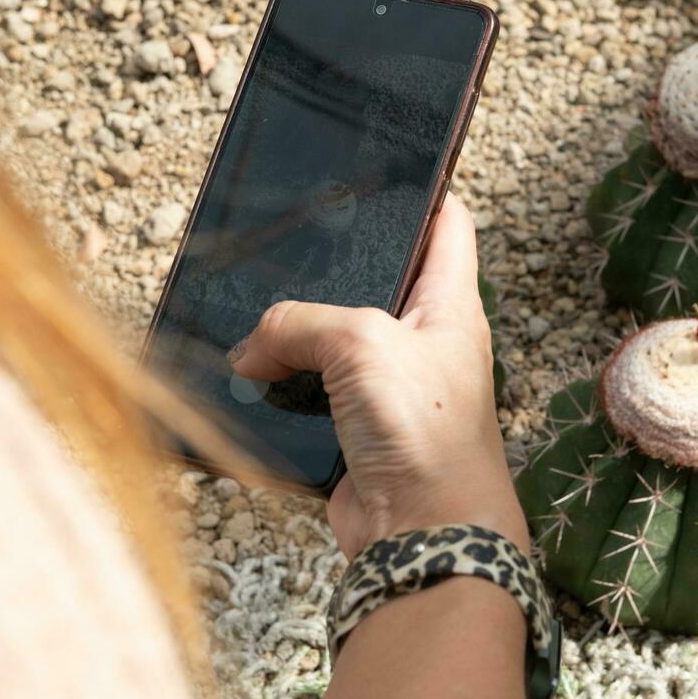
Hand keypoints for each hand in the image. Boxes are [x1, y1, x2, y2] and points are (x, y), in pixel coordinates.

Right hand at [230, 195, 527, 557]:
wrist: (425, 532)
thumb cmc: (423, 431)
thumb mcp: (360, 344)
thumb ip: (298, 324)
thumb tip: (250, 352)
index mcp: (449, 304)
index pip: (448, 224)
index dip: (424, 190)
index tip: (387, 167)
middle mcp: (424, 341)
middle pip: (377, 281)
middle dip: (332, 266)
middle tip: (287, 241)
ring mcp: (391, 388)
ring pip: (334, 341)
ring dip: (295, 335)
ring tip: (250, 312)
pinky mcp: (359, 432)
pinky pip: (312, 395)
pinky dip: (281, 389)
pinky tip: (248, 380)